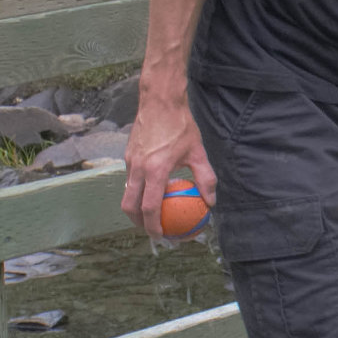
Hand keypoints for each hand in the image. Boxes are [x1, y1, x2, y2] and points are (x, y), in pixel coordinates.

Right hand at [120, 85, 218, 238]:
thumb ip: (205, 178)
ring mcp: (130, 161)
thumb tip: (210, 201)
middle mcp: (138, 168)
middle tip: (151, 231)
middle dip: (137, 223)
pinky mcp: (128, 155)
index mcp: (155, 170)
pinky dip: (137, 191)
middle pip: (130, 206)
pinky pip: (129, 180)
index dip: (153, 226)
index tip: (161, 237)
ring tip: (150, 216)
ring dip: (135, 208)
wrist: (159, 101)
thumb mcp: (198, 152)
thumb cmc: (180, 125)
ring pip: (127, 193)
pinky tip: (150, 191)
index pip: (149, 207)